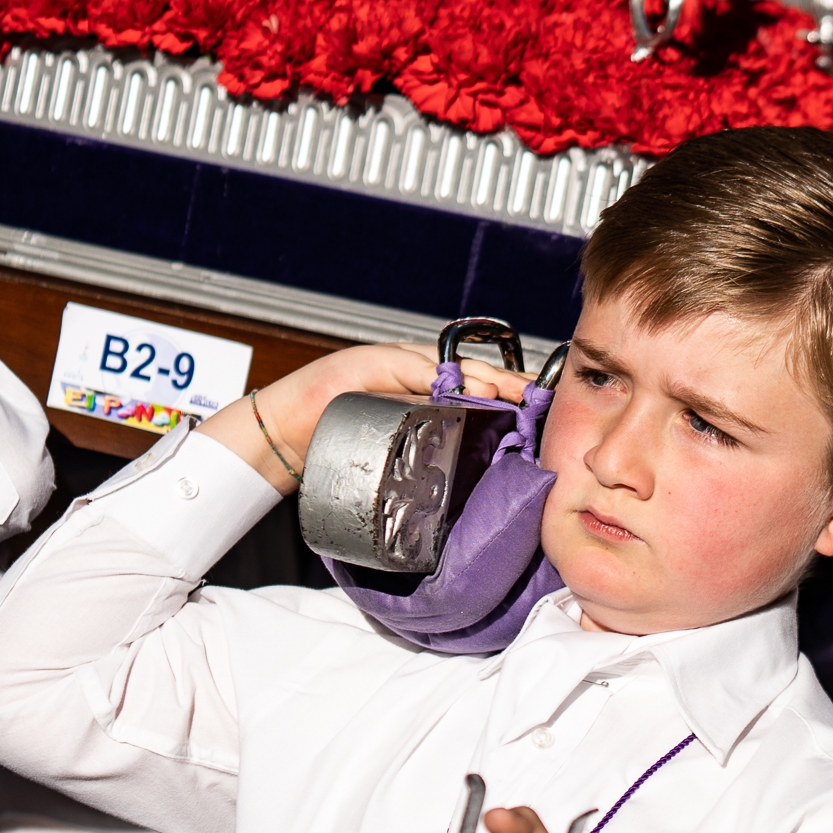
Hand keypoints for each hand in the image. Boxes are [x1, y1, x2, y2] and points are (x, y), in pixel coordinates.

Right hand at [203, 344, 527, 495]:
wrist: (291, 431)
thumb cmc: (342, 439)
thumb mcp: (398, 449)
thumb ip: (431, 450)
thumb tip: (474, 470)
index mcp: (428, 389)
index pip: (478, 385)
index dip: (510, 392)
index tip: (540, 405)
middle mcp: (417, 370)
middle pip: (472, 370)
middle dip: (506, 382)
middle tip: (535, 397)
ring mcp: (396, 363)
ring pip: (447, 365)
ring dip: (479, 378)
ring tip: (506, 392)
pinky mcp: (371, 362)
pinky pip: (410, 366)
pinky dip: (437, 376)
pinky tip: (460, 385)